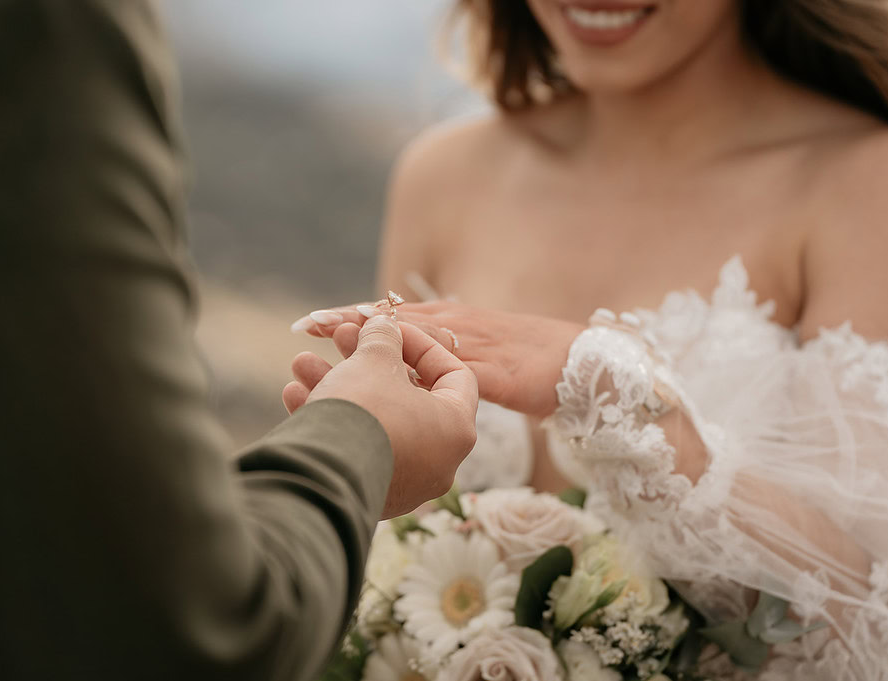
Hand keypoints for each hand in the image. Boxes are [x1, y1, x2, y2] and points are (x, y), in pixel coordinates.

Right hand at [283, 315, 477, 518]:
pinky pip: (356, 448)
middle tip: (341, 338)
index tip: (390, 330)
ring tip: (303, 364)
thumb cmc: (363, 411)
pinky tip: (295, 395)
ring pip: (374, 420)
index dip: (421, 344)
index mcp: (457, 428)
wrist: (323, 476)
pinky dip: (332, 420)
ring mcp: (406, 483)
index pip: (455, 375)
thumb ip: (383, 337)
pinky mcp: (371, 495)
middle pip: (405, 396)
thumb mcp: (373, 360)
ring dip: (338, 386)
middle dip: (367, 361)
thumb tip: (383, 326)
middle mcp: (439, 461)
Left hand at [292, 302, 584, 416]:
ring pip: (417, 338)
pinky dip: (421, 369)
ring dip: (376, 338)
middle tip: (306, 325)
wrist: (581, 360)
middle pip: (394, 322)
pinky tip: (395, 373)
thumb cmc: (528, 359)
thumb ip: (440, 358)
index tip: (310, 322)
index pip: (391, 318)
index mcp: (450, 323)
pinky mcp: (494, 372)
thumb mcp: (476, 355)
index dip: (351, 319)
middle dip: (350, 323)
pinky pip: (453, 369)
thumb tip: (403, 371)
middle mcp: (456, 326)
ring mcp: (474, 346)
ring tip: (335, 336)